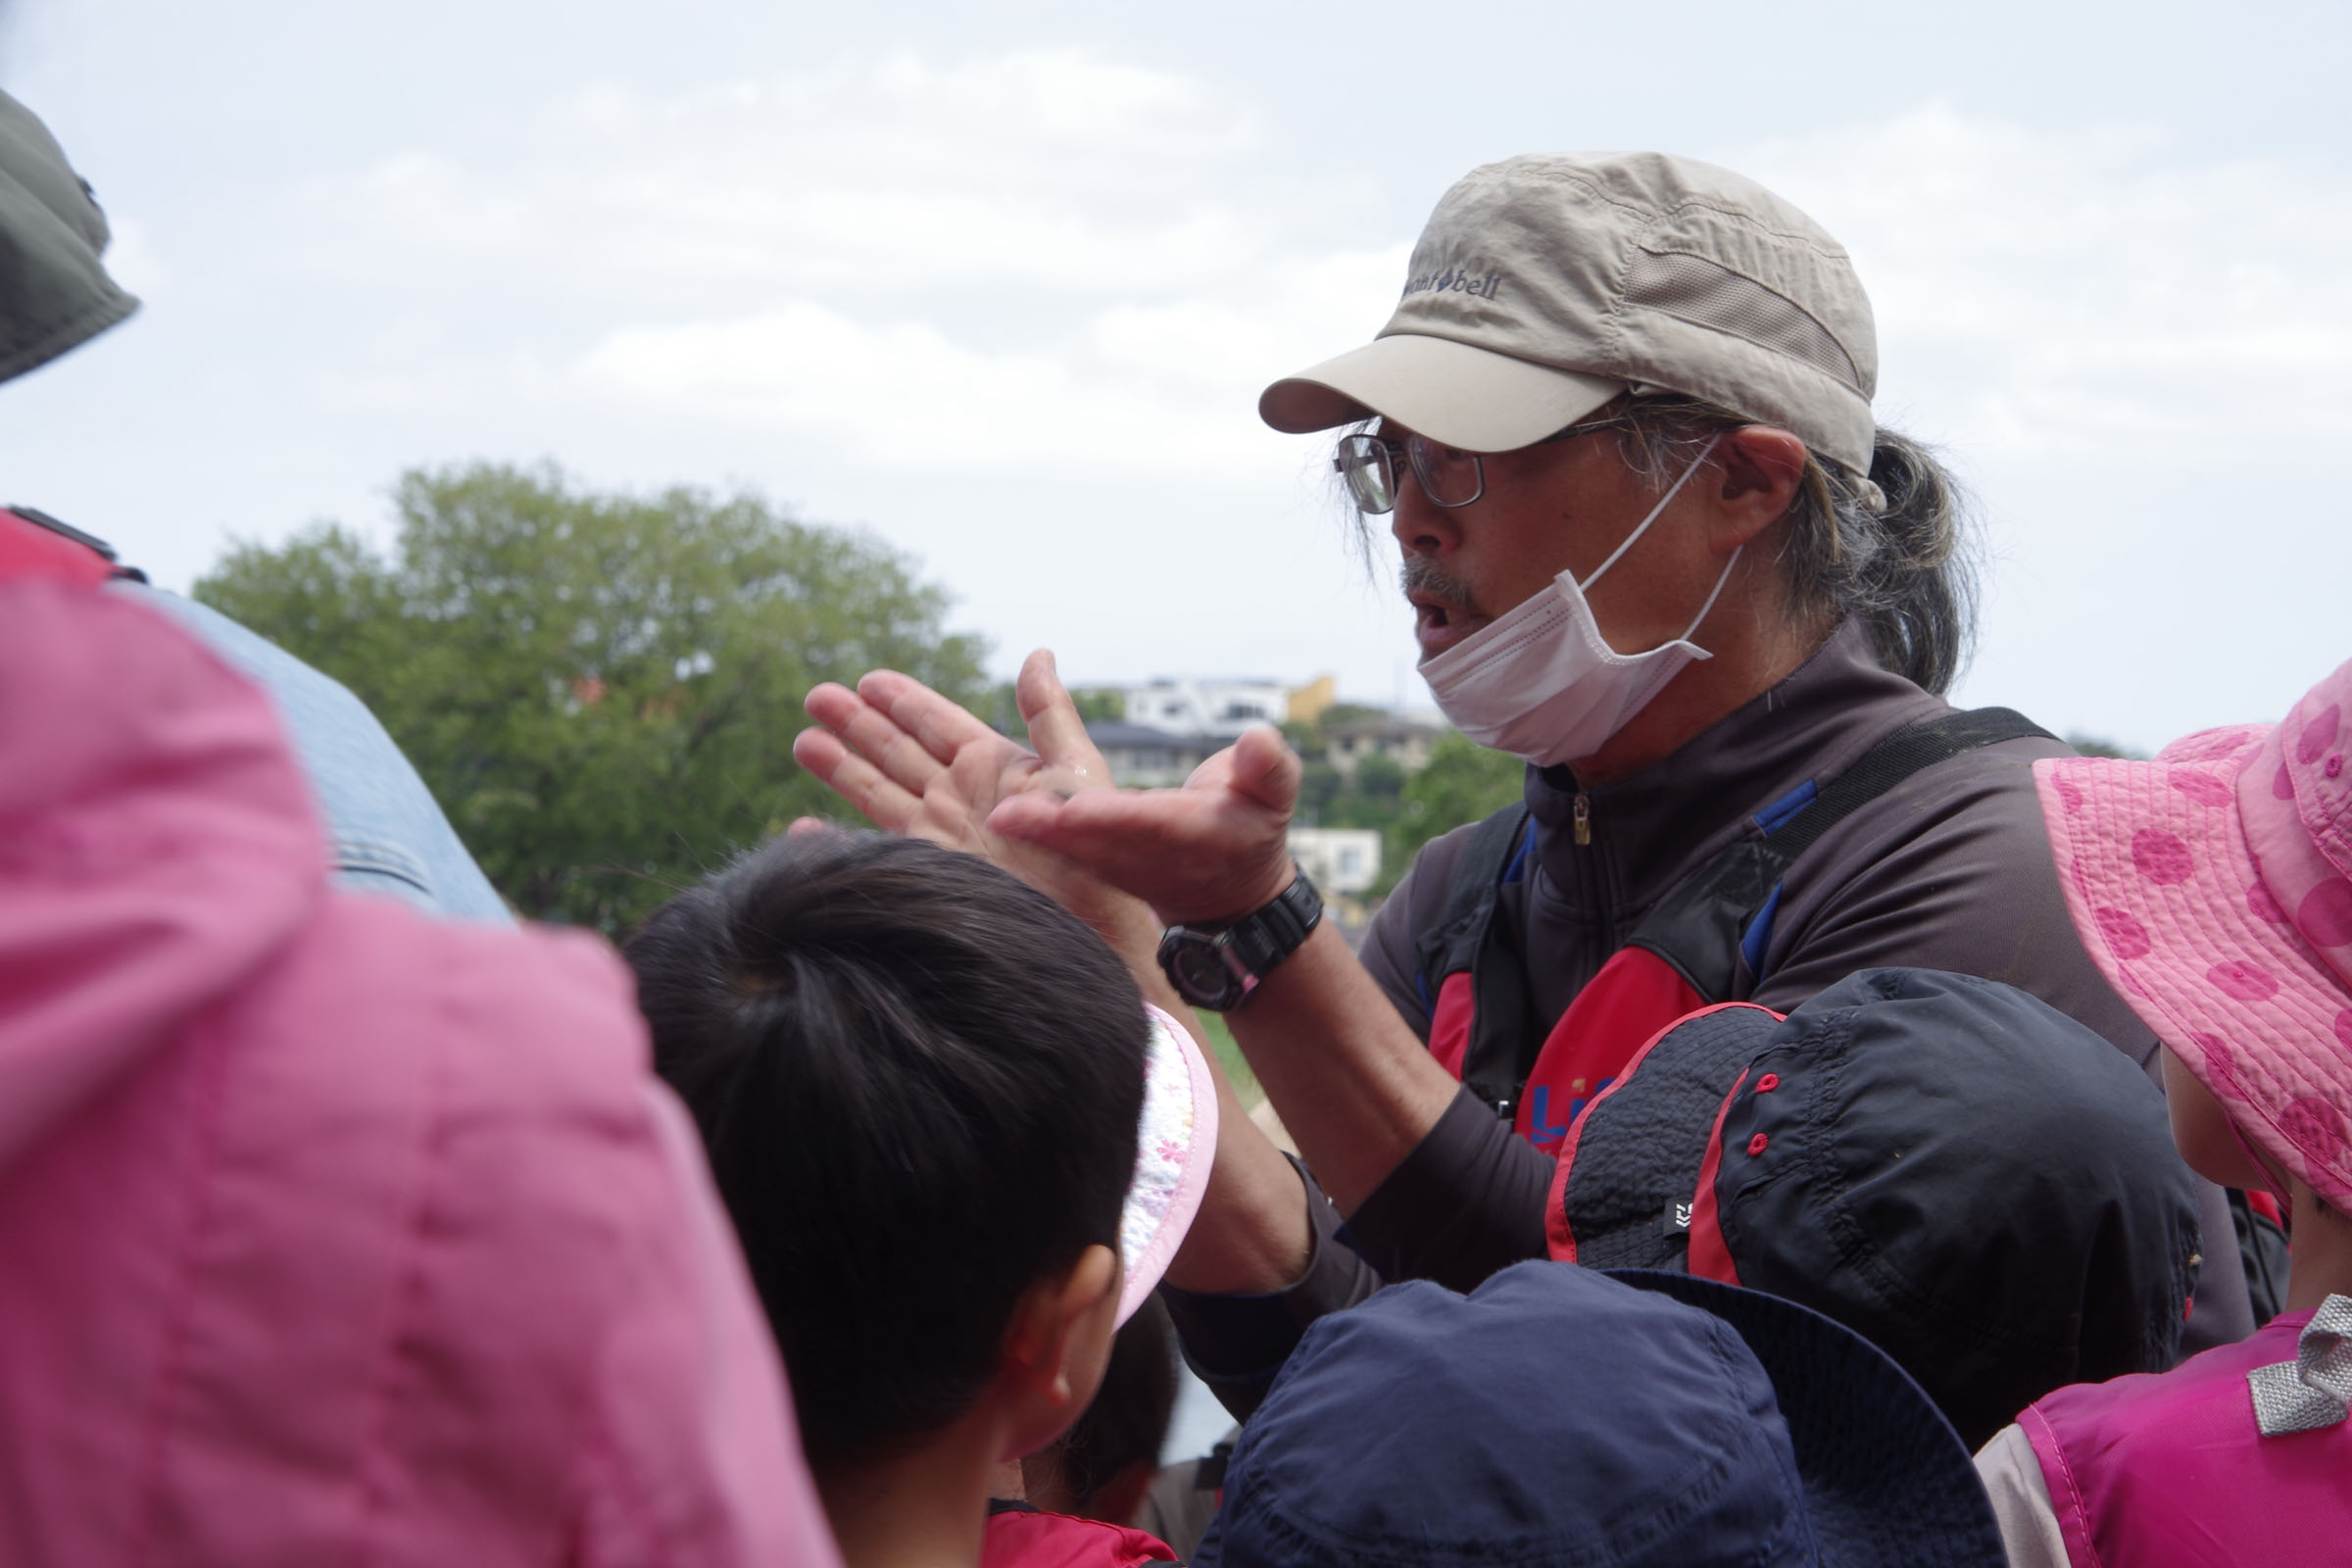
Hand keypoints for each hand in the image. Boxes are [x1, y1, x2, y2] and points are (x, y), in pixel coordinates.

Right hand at [793, 650, 1144, 939]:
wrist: (1089, 931)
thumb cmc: (1092, 851)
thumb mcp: (1073, 770)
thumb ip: (1050, 713)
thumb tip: (1037, 652)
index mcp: (992, 766)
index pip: (936, 722)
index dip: (902, 700)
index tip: (866, 679)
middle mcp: (959, 798)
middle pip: (896, 751)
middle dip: (856, 724)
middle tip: (815, 696)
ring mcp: (940, 838)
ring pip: (877, 793)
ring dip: (840, 768)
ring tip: (804, 742)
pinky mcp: (927, 875)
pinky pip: (871, 854)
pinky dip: (835, 846)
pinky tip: (805, 832)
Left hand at [989, 725, 1300, 925]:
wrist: (1227, 896)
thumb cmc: (1251, 831)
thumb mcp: (1271, 796)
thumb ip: (1267, 769)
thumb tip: (1260, 741)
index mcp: (1183, 833)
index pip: (1142, 823)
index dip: (1109, 817)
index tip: (1076, 809)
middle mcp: (1139, 853)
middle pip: (1089, 837)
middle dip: (1049, 827)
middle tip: (1005, 815)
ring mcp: (1110, 863)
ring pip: (1063, 845)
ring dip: (1026, 830)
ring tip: (990, 814)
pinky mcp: (1088, 860)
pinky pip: (1050, 842)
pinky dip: (1019, 827)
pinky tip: (984, 811)